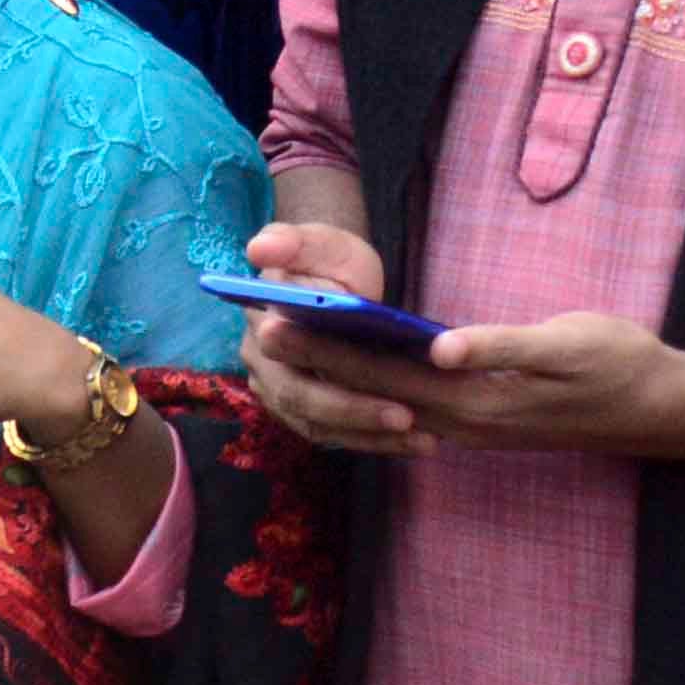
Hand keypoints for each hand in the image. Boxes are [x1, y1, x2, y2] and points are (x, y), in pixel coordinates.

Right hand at [236, 217, 434, 454]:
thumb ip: (293, 241)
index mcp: (262, 326)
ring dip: (370, 437)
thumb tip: (261, 249)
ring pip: (319, 427)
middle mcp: (263, 367)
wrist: (333, 280)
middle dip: (354, 413)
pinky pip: (336, 436)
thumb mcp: (321, 242)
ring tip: (424, 440)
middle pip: (300, 401)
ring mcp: (281, 394)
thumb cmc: (330, 261)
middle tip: (407, 417)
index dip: (310, 368)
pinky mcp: (307, 412)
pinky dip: (374, 442)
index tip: (354, 377)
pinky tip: (417, 443)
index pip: (280, 358)